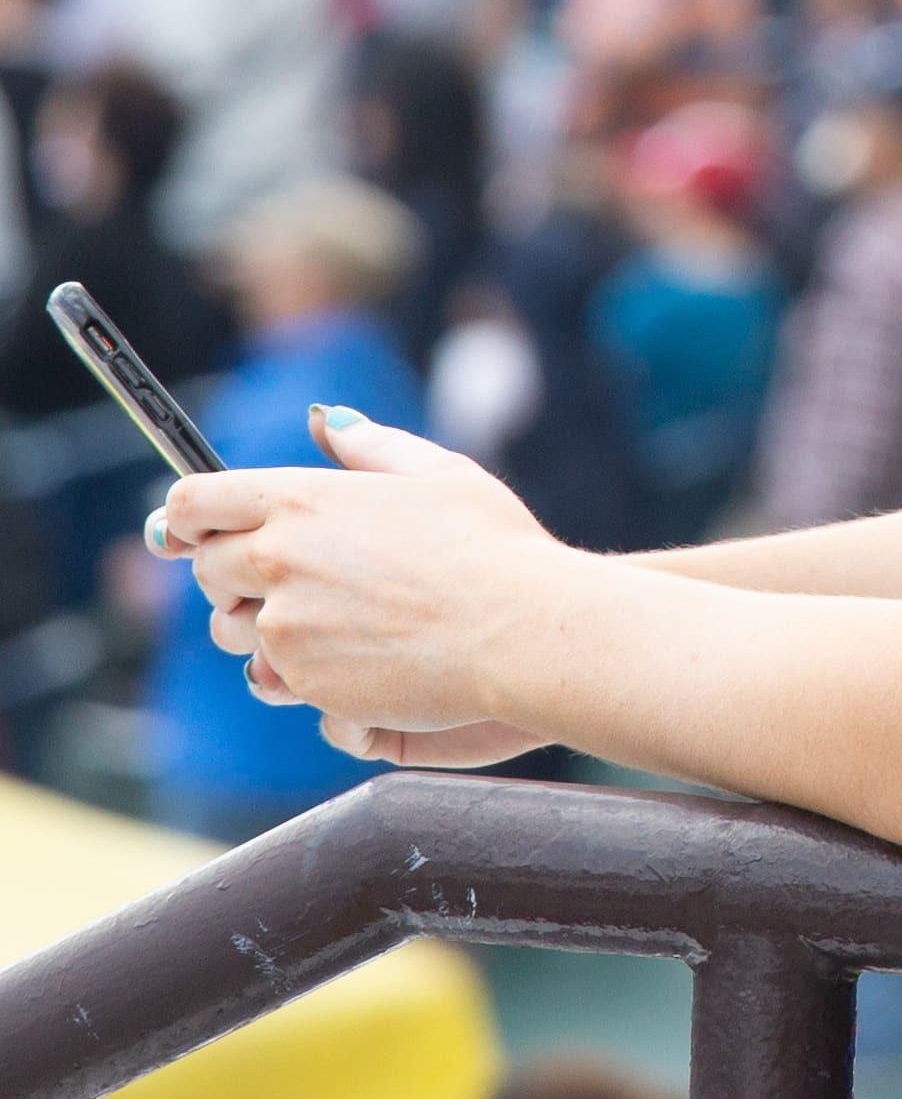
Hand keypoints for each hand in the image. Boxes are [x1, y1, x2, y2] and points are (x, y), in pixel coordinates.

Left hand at [163, 408, 573, 740]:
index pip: (193, 501)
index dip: (184, 516)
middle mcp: (278, 558)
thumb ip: (370, 444)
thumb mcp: (440, 473)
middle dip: (235, 573)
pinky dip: (297, 669)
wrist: (520, 630)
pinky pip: (269, 677)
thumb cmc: (493, 546)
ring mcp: (284, 624)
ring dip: (261, 624)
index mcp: (302, 499)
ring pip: (231, 628)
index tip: (188, 530)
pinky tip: (354, 653)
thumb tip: (324, 419)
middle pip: (207, 568)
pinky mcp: (300, 679)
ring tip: (330, 619)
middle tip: (293, 577)